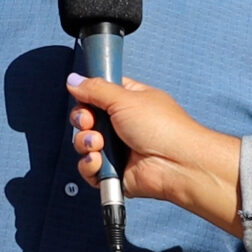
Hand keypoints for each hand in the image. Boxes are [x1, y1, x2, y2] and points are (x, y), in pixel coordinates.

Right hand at [66, 73, 243, 236]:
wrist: (178, 165)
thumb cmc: (164, 129)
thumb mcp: (126, 98)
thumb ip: (95, 89)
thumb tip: (74, 80)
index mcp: (127, 102)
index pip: (97, 94)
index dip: (86, 96)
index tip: (84, 97)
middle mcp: (121, 125)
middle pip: (85, 119)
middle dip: (82, 121)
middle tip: (91, 122)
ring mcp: (116, 149)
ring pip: (83, 143)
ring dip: (85, 143)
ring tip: (99, 145)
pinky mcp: (112, 171)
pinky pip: (87, 168)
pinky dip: (89, 165)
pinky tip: (100, 162)